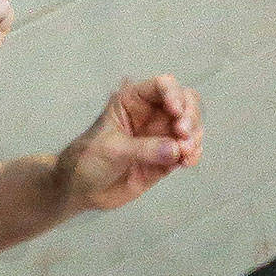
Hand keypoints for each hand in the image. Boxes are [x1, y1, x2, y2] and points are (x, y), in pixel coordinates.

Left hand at [59, 75, 203, 210]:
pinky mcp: (168, 157)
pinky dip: (193, 153)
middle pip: (186, 101)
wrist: (81, 190)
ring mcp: (161, 135)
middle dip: (190, 115)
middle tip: (183, 134)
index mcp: (131, 101)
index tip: (176, 112)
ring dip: (195, 136)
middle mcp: (151, 114)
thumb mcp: (112, 150)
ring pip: (192, 126)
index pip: (162, 85)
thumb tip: (176, 149)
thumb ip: (144, 149)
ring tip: (185, 153)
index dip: (174, 94)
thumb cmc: (87, 160)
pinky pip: (189, 149)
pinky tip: (187, 162)